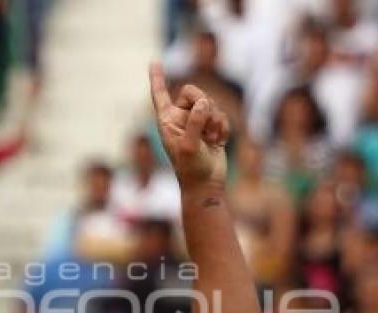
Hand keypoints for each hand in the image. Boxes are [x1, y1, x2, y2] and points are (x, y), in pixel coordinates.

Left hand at [149, 63, 228, 186]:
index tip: (154, 62)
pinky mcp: (211, 127)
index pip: (159, 95)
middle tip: (206, 126)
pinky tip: (218, 142)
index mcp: (167, 121)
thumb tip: (203, 102)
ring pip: (211, 104)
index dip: (157, 79)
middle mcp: (180, 118)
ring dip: (215, 121)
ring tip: (211, 139)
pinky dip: (223, 127)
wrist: (206, 185)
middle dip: (204, 105)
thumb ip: (194, 122)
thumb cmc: (191, 169)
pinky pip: (222, 115)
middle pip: (194, 91)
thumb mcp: (188, 146)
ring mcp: (196, 122)